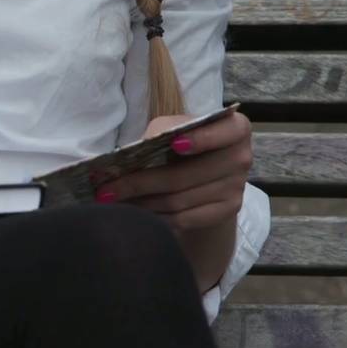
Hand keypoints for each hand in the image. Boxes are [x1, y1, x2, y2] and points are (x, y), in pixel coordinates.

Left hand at [95, 112, 252, 231]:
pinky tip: (133, 214)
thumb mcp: (173, 130)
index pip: (226, 132)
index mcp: (234, 128)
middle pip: (185, 175)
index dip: (202, 139)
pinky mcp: (226, 211)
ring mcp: (235, 187)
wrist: (204, 174)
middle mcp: (241, 157)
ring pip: (179, 200)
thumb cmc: (182, 145)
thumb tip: (128, 154)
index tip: (174, 145)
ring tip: (111, 202)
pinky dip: (154, 217)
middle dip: (139, 183)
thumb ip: (159, 134)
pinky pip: (183, 219)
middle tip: (105, 189)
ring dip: (140, 203)